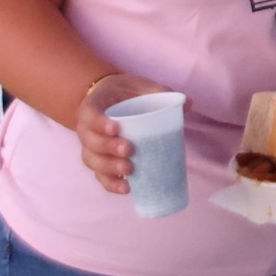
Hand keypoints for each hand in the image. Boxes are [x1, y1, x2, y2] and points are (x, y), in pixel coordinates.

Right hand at [75, 72, 173, 193]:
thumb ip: (160, 92)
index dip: (99, 123)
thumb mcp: (139, 87)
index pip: (90, 115)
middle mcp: (86, 129)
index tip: (116, 128)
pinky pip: (99, 176)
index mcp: (93, 106)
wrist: (110, 99)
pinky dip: (111, 184)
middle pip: (91, 142)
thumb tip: (189, 103)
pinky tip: (127, 188)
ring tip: (129, 171)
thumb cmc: (126, 93)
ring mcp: (90, 147)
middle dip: (108, 149)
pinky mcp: (99, 162)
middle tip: (129, 150)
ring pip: (93, 161)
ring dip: (109, 169)